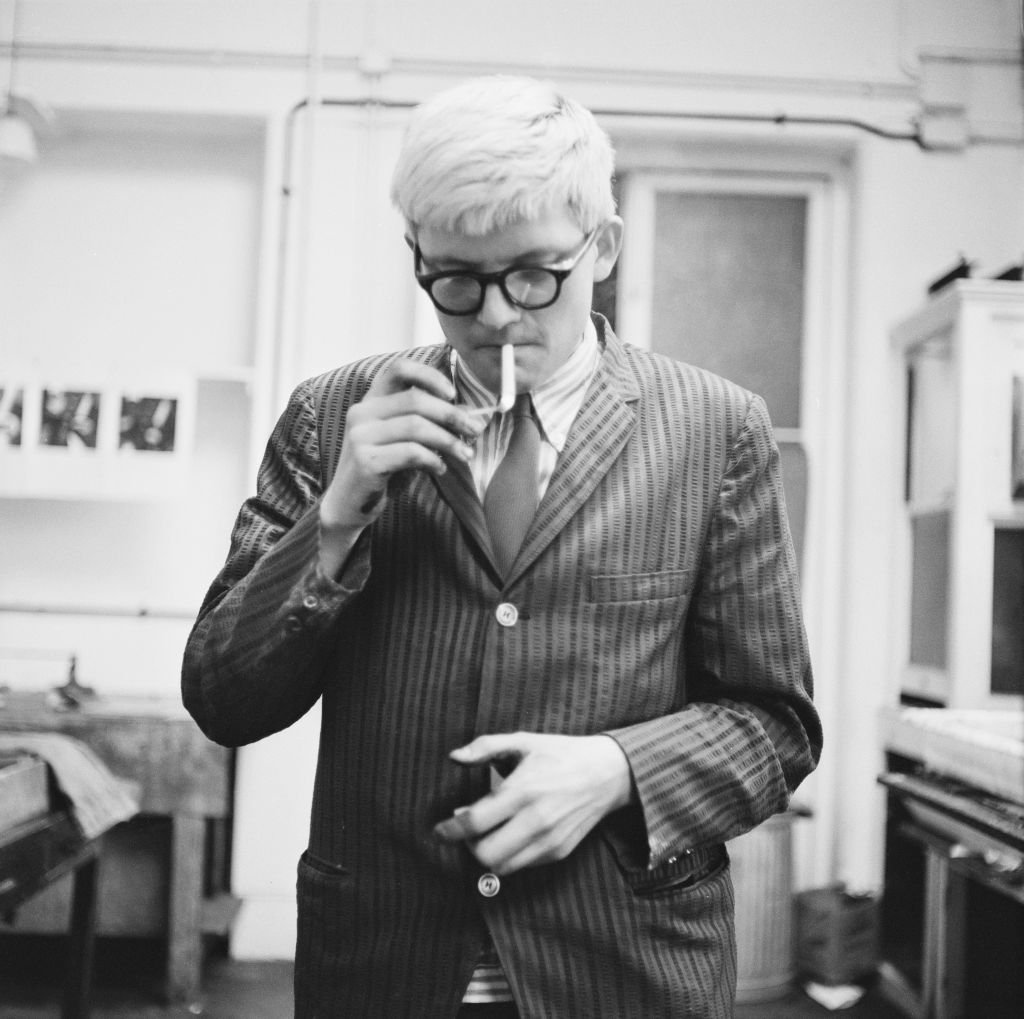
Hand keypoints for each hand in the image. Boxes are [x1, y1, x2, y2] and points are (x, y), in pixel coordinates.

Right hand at [318, 359, 484, 567]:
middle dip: (452, 415)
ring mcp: (360, 436)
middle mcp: (362, 413)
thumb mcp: (410, 442)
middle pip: (416, 400)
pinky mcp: (366, 461)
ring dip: (449, 441)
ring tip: (465, 455)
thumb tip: (468, 412)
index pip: (399, 369)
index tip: (453, 395)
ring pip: (417, 426)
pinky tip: (440, 469)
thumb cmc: (384, 470)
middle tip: (474, 431)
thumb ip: (432, 424)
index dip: (429, 376)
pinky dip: (433, 460)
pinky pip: (411, 453)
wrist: (350, 505)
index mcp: (371, 401)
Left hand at [433, 732, 635, 874]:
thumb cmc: (560, 753)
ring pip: (502, 867)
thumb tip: (454, 757)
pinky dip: (507, 856)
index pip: (475, 822)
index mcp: (523, 790)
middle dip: (466, 845)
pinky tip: (508, 835)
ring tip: (484, 833)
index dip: (451, 829)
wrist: (607, 773)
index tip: (440, 829)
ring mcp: (549, 840)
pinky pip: (522, 865)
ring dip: (485, 854)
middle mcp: (536, 820)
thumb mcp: (523, 741)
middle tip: (464, 828)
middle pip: (485, 854)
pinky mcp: (559, 852)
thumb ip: (486, 746)